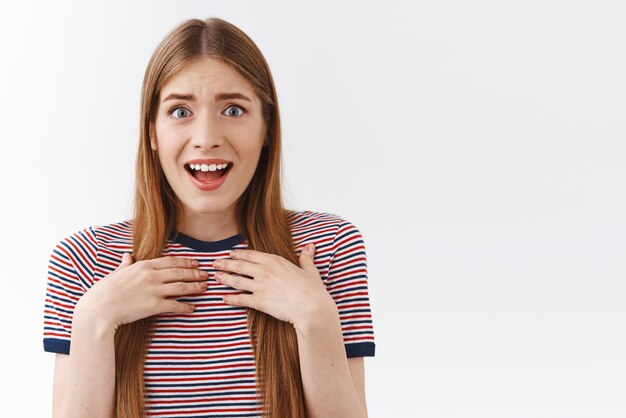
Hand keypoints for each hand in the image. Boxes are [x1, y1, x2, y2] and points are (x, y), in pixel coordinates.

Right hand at [75, 254, 208, 329]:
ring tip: (204, 288)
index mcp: (143, 265)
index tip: (196, 264)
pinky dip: (186, 307)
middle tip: (206, 275)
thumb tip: (127, 255)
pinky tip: (193, 308)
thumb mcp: (116, 273)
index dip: (186, 262)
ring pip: (181, 287)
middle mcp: (151, 275)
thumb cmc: (105, 291)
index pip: (171, 261)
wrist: (99, 309)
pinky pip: (174, 305)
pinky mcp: (153, 306)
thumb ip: (126, 264)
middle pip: (180, 272)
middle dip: (195, 273)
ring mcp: (153, 290)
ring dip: (195, 287)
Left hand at [213, 243, 335, 328]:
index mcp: (276, 261)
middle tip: (215, 263)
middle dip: (226, 264)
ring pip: (237, 281)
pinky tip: (224, 298)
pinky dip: (231, 299)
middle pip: (240, 265)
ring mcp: (261, 286)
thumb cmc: (313, 290)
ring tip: (216, 277)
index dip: (239, 254)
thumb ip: (306, 258)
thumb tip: (310, 246)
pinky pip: (241, 299)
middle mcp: (265, 271)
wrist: (311, 308)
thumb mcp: (310, 270)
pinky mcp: (259, 302)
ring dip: (225, 278)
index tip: (231, 253)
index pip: (252, 255)